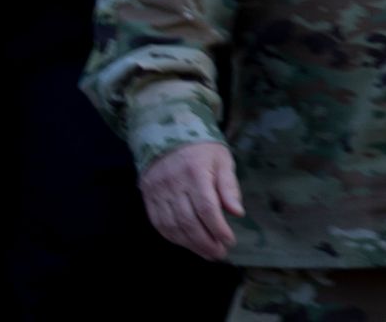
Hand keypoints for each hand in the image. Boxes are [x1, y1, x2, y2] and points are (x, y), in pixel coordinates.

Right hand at [138, 141, 242, 261]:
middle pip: (189, 221)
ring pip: (172, 226)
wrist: (165, 132)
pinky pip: (158, 222)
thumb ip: (229, 187)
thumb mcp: (221, 160)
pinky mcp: (148, 195)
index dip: (219, 229)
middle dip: (206, 243)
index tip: (230, 241)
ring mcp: (157, 190)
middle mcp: (173, 182)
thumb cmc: (200, 149)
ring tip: (206, 253)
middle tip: (219, 253)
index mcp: (194, 172)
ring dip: (190, 244)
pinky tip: (187, 243)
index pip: (207, 208)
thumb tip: (237, 213)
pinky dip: (173, 237)